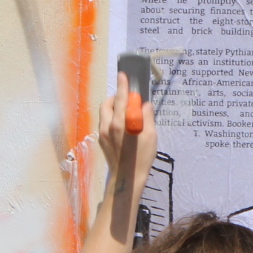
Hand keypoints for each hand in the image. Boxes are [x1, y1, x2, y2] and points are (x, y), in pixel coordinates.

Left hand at [97, 73, 158, 196]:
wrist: (127, 178)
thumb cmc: (142, 157)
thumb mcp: (151, 136)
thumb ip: (147, 117)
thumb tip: (144, 104)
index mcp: (121, 123)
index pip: (122, 98)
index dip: (123, 85)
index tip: (123, 74)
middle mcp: (108, 125)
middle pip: (108, 103)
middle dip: (116, 97)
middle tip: (127, 99)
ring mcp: (102, 133)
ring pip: (104, 112)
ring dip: (113, 107)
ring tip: (125, 112)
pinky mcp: (101, 140)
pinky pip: (104, 122)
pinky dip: (112, 118)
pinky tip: (122, 126)